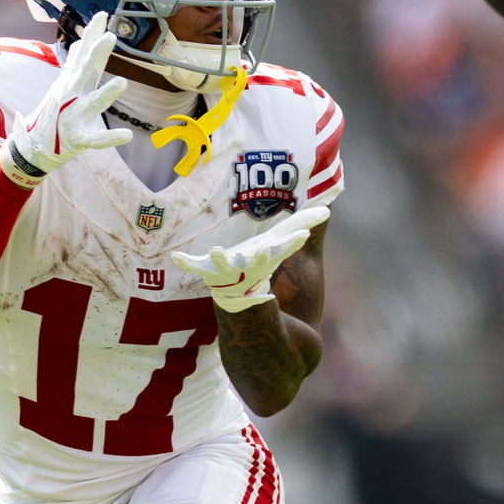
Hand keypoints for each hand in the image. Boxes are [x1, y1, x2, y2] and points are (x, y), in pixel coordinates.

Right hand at [0, 11, 132, 187]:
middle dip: (97, 54)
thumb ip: (73, 66)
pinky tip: (127, 135)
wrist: (34, 147)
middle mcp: (73, 96)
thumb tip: (79, 45)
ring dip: (107, 94)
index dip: (92, 34)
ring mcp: (74, 117)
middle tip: (110, 36)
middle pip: (86, 72)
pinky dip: (110, 138)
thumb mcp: (62, 87)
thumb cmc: (53, 114)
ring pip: (93, 104)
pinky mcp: (78, 139)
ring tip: (123, 83)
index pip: (84, 54)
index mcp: (73, 83)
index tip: (102, 14)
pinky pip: (96, 139)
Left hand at [171, 207, 330, 312]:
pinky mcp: (205, 270)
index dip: (290, 244)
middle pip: (252, 263)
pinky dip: (186, 262)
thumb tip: (326, 210)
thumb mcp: (279, 246)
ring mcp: (224, 270)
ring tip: (216, 249)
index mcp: (264, 260)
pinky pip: (193, 266)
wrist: (237, 293)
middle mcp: (246, 267)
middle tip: (262, 250)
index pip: (280, 252)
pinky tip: (176, 256)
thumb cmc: (259, 262)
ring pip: (220, 266)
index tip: (301, 234)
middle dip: (258, 258)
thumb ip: (297, 229)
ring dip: (218, 259)